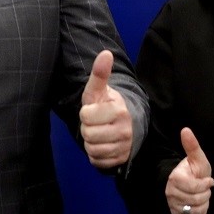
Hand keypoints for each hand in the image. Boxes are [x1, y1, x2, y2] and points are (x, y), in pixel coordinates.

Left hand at [79, 49, 134, 168]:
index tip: (94, 110)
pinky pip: (97, 160)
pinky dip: (96, 154)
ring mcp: (124, 146)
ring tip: (99, 132)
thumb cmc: (107, 105)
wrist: (127, 124)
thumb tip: (105, 53)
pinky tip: (102, 144)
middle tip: (96, 123)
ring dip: (91, 142)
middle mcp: (124, 129)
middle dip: (88, 128)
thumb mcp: (100, 90)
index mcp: (119, 110)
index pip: (86, 116)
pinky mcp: (120, 159)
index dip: (86, 113)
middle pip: (88, 134)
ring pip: (92, 149)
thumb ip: (100, 73)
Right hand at [165, 127, 213, 213]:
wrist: (188, 183)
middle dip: (206, 193)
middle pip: (196, 200)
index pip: (195, 188)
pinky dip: (201, 212)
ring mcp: (173, 206)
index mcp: (174, 179)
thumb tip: (186, 129)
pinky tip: (200, 204)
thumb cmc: (194, 170)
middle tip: (205, 188)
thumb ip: (192, 145)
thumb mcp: (197, 158)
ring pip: (196, 210)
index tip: (209, 180)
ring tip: (202, 195)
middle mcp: (171, 193)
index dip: (205, 184)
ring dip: (204, 203)